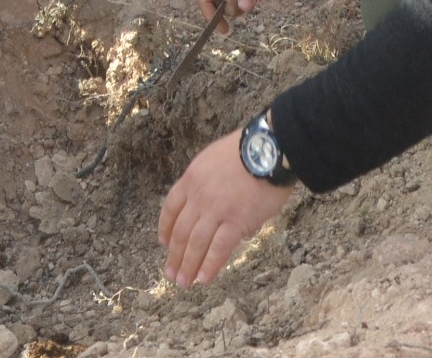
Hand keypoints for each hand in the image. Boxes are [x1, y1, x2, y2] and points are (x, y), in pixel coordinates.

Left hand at [159, 128, 292, 283]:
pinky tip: (204, 278)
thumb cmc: (246, 150)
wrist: (267, 149)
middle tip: (171, 273)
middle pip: (181, 231)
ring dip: (188, 265)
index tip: (163, 243)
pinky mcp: (237, 222)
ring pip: (196, 243)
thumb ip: (206, 181)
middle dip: (175, 255)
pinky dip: (210, 265)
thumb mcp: (212, 158)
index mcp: (191, 178)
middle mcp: (199, 197)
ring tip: (184, 282)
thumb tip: (208, 204)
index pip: (171, 207)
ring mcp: (216, 210)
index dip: (166, 227)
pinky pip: (219, 248)